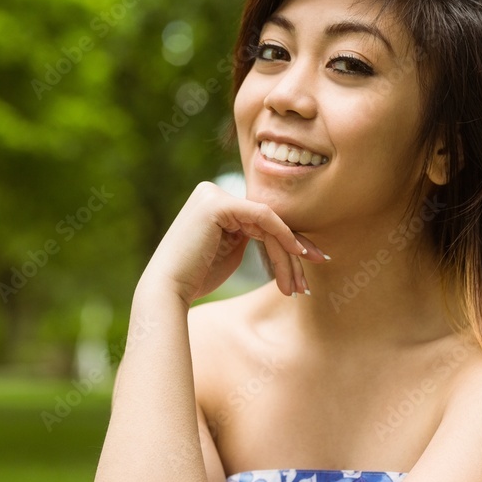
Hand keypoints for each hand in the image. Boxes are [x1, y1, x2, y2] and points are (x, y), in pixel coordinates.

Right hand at [140, 182, 327, 305]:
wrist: (168, 289)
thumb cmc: (197, 278)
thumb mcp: (230, 251)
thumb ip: (249, 235)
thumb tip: (280, 233)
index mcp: (214, 202)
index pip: (259, 220)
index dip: (287, 242)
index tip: (309, 265)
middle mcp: (212, 192)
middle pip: (266, 220)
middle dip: (293, 249)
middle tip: (312, 275)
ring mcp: (214, 194)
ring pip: (267, 221)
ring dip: (289, 253)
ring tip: (301, 284)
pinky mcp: (218, 203)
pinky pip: (262, 216)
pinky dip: (283, 235)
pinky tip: (297, 255)